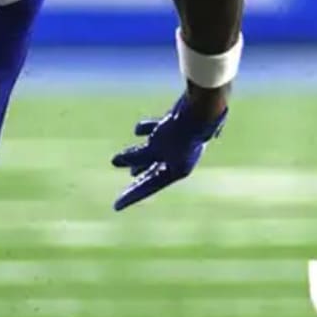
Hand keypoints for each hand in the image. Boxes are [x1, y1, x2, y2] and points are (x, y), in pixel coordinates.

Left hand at [111, 93, 225, 210]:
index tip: (117, 206)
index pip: (150, 186)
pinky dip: (147, 131)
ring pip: (155, 152)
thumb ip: (136, 156)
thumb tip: (115, 162)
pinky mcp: (177, 127)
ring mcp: (179, 143)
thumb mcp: (154, 149)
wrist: (202, 110)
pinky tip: (137, 130)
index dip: (132, 195)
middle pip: (153, 171)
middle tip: (125, 191)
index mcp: (178, 170)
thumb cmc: (180, 134)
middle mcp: (180, 159)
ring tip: (122, 161)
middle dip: (138, 178)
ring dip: (138, 156)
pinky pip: (159, 132)